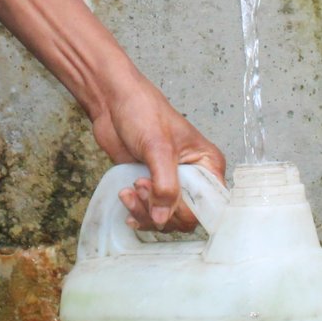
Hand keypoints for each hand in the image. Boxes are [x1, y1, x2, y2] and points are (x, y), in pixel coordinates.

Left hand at [88, 70, 224, 231]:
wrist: (112, 102)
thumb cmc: (143, 111)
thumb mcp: (158, 148)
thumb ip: (165, 185)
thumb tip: (162, 218)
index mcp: (207, 163)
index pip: (209, 205)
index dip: (188, 210)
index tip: (166, 202)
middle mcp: (192, 177)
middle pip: (186, 217)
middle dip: (161, 209)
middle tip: (141, 186)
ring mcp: (170, 183)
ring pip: (165, 218)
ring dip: (144, 211)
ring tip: (130, 190)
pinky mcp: (150, 186)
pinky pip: (148, 213)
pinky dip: (137, 212)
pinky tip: (126, 201)